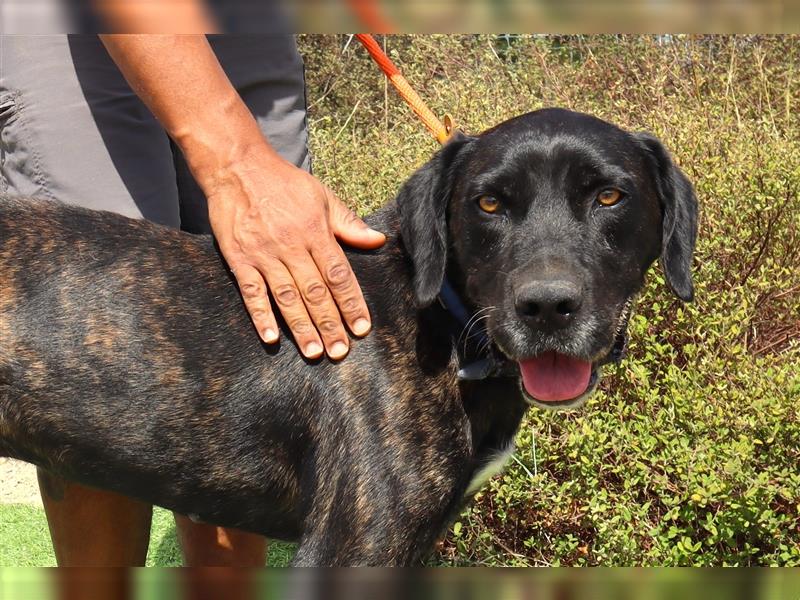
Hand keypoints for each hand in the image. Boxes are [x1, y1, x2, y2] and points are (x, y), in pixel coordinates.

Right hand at [206, 145, 385, 359]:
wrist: (237, 167)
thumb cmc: (284, 183)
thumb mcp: (322, 196)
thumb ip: (348, 222)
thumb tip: (378, 240)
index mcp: (315, 231)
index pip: (338, 275)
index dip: (351, 303)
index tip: (361, 328)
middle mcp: (291, 246)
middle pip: (314, 292)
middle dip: (330, 324)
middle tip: (340, 352)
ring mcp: (263, 254)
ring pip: (286, 297)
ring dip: (301, 327)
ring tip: (314, 352)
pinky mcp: (238, 258)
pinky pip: (251, 292)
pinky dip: (261, 315)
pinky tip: (271, 338)